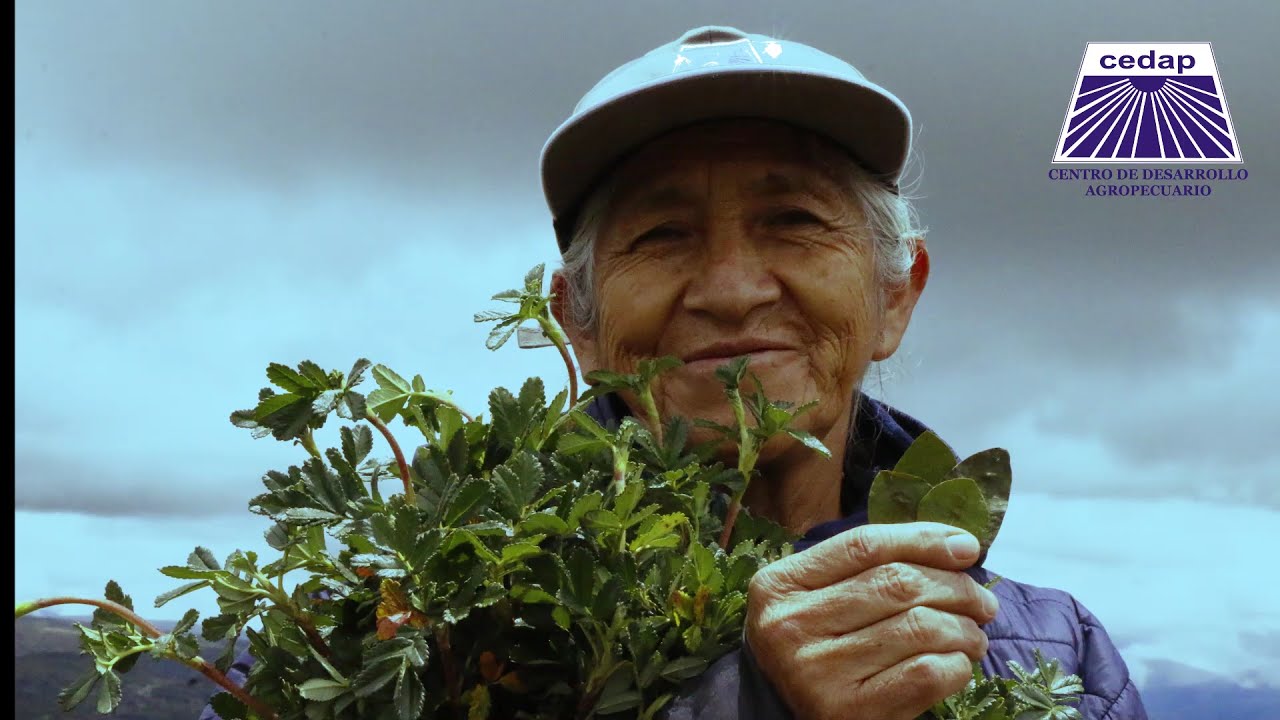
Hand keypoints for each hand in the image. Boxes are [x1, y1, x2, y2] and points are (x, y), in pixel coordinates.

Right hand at [745, 522, 999, 719]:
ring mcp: (816, 671)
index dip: (922, 539)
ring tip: (974, 636)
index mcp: (780, 585)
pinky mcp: (846, 711)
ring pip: (917, 628)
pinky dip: (955, 666)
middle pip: (895, 583)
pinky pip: (923, 673)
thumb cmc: (819, 647)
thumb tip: (959, 546)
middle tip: (983, 602)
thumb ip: (871, 567)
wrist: (789, 717)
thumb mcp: (821, 598)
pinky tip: (956, 666)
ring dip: (963, 629)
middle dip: (955, 588)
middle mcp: (790, 625)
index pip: (864, 545)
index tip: (967, 547)